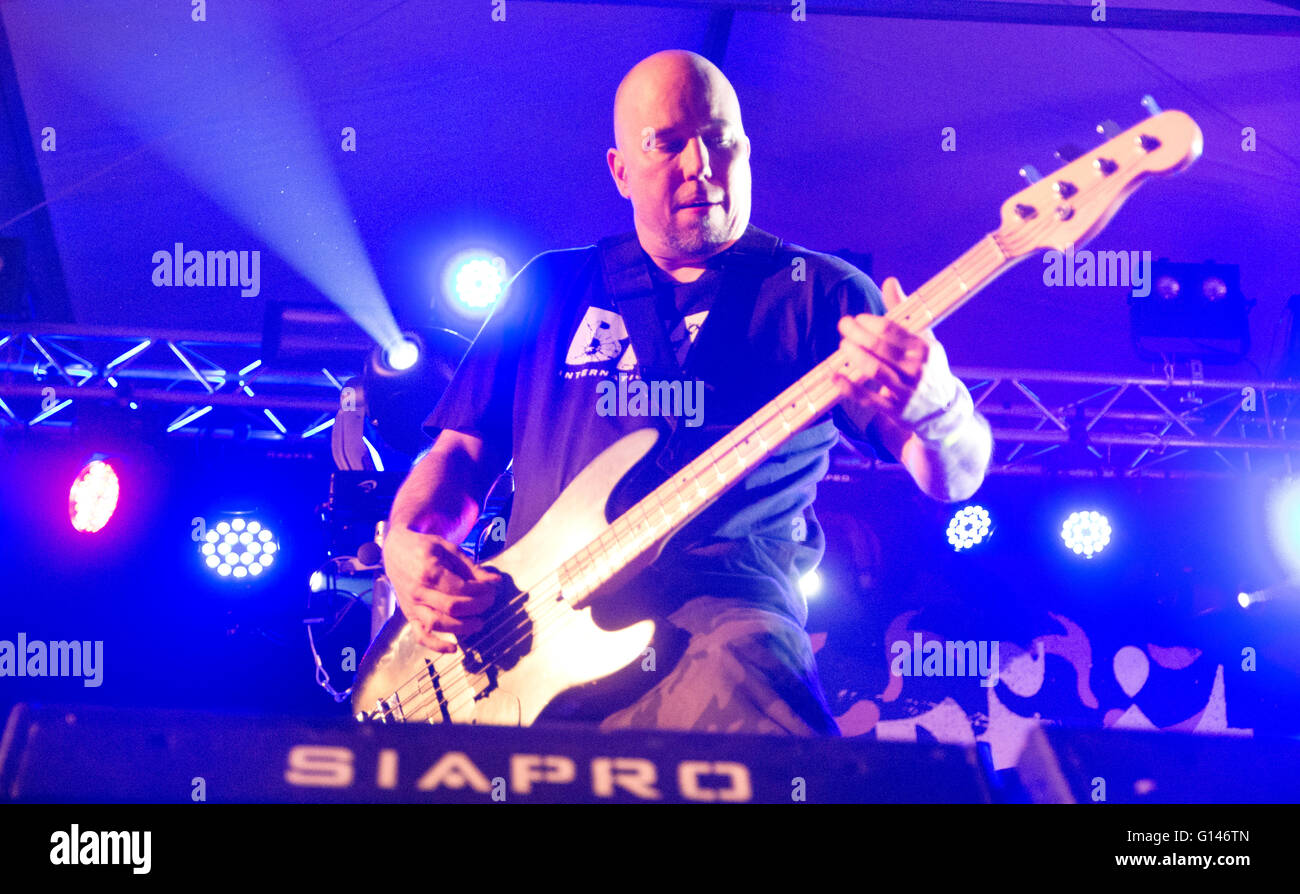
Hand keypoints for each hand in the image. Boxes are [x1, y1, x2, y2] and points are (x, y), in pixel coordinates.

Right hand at [382, 525, 501, 653]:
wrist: (395, 550)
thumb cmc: (424, 547)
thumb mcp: (449, 549)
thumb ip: (472, 567)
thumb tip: (495, 580)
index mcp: (430, 571)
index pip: (461, 589)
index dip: (480, 592)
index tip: (490, 589)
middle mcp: (419, 591)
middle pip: (452, 607)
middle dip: (476, 607)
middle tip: (489, 602)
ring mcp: (412, 605)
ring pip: (438, 623)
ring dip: (462, 627)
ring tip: (479, 623)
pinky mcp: (409, 615)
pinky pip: (420, 635)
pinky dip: (436, 645)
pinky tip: (453, 648)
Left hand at [833, 276, 958, 427]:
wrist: (941, 408)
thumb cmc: (927, 366)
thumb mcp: (923, 338)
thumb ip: (903, 311)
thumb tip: (889, 281)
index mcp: (924, 348)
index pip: (892, 331)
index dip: (870, 322)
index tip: (857, 318)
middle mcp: (916, 369)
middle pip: (880, 348)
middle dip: (857, 334)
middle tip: (843, 325)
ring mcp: (905, 390)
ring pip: (874, 370)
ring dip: (854, 355)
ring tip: (842, 344)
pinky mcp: (893, 409)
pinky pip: (867, 398)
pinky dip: (849, 387)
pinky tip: (835, 375)